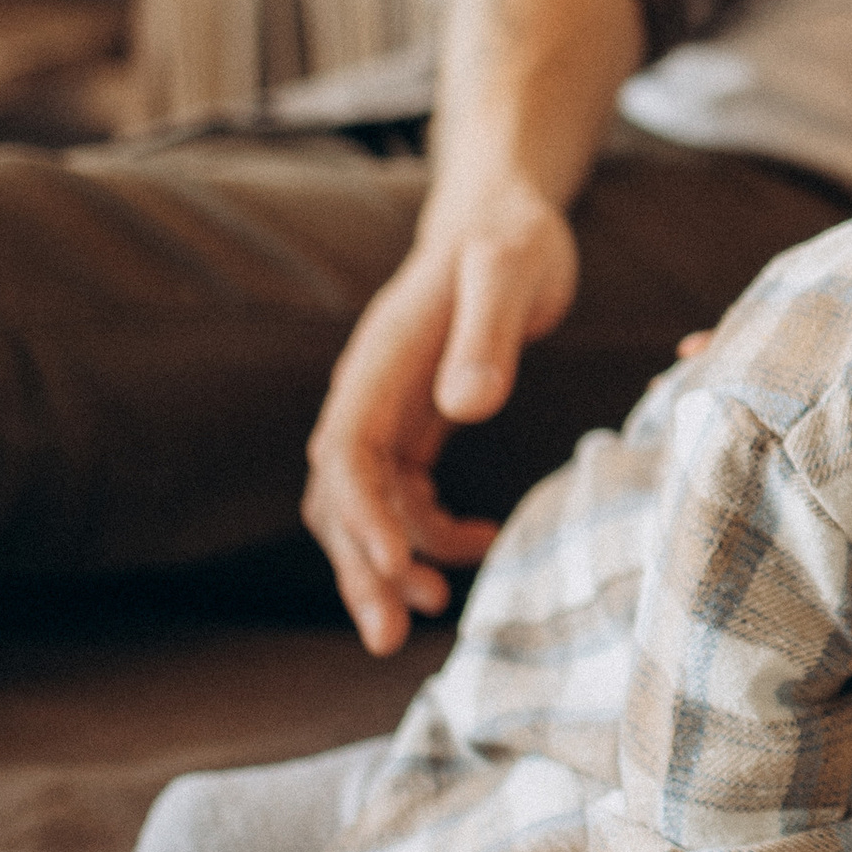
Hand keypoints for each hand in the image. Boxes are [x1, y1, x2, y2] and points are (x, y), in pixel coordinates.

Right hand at [302, 179, 580, 652]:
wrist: (505, 214)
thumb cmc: (510, 236)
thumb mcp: (510, 269)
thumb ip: (490, 332)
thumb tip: (467, 406)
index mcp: (383, 360)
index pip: (347, 451)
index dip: (363, 515)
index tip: (395, 568)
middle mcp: (373, 391)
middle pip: (341, 495)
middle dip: (360, 568)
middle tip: (389, 638)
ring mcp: (391, 410)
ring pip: (367, 507)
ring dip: (391, 564)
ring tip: (435, 612)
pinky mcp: (418, 423)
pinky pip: (405, 495)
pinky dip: (433, 532)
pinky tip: (483, 543)